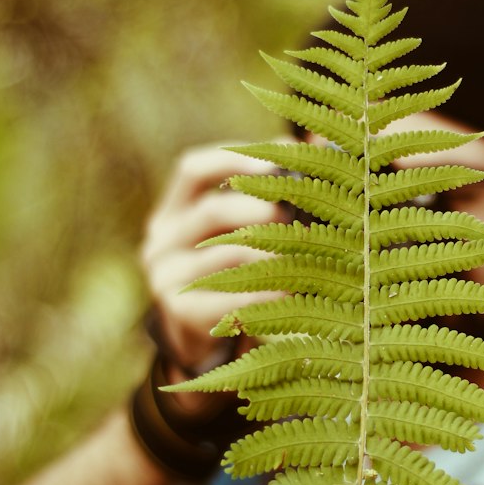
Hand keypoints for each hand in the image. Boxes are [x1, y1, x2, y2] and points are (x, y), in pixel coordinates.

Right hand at [140, 142, 286, 375]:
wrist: (199, 338)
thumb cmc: (231, 272)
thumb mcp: (236, 233)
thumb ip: (268, 193)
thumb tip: (323, 146)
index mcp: (173, 211)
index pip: (191, 170)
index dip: (232, 159)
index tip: (278, 161)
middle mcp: (160, 241)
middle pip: (210, 212)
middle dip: (260, 209)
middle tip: (300, 213)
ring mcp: (164, 278)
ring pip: (221, 256)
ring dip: (270, 254)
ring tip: (309, 252)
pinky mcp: (179, 314)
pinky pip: (224, 300)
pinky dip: (261, 294)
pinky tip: (291, 291)